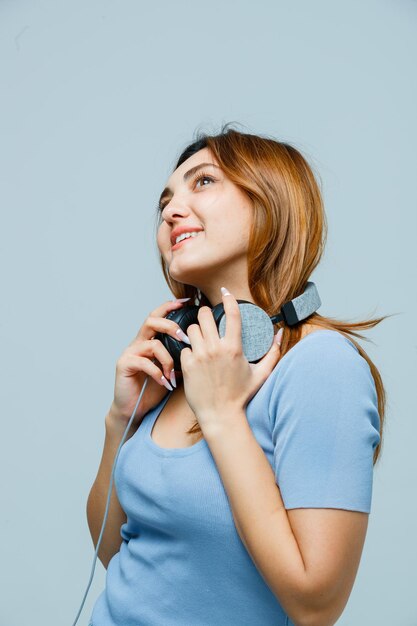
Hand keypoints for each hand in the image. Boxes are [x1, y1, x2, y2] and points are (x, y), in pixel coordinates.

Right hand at [107, 297, 190, 431]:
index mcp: (150, 339)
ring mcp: (130, 352)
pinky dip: (157, 373)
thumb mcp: (173, 369)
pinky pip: (144, 362)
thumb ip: (183, 356)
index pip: (159, 315)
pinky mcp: (124, 365)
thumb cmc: (154, 388)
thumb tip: (206, 346)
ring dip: (167, 359)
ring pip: (152, 343)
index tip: (187, 302)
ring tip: (173, 373)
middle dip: (170, 326)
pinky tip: (165, 382)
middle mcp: (139, 342)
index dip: (170, 306)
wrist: (134, 408)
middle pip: (152, 320)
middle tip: (185, 337)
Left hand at [180, 287, 282, 435]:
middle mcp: (215, 349)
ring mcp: (200, 356)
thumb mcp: (261, 374)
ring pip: (191, 328)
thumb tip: (280, 333)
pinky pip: (184, 347)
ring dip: (195, 330)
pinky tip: (194, 355)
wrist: (220, 415)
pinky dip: (188, 349)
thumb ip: (273, 352)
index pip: (231, 314)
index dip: (228, 298)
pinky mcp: (187, 365)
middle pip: (204, 316)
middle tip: (207, 318)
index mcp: (234, 348)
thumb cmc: (240, 396)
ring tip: (199, 336)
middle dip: (205, 313)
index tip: (225, 292)